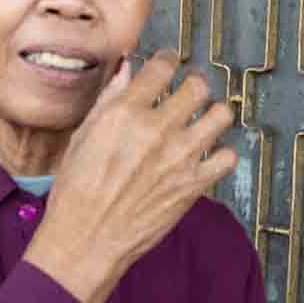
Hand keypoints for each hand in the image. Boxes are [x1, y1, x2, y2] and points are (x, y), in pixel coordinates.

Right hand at [23, 50, 238, 302]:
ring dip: (214, 113)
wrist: (86, 240)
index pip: (161, 67)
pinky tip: (208, 156)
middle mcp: (156, 130)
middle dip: (194, 83)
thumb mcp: (82, 137)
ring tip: (205, 119)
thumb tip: (126, 71)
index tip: (169, 65)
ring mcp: (179, 157)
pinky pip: (227, 158)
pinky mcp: (193, 185)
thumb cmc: (76, 192)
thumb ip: (108, 100)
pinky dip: (221, 154)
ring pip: (220, 115)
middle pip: (197, 85)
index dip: (167, 61)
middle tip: (190, 90)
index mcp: (124, 113)